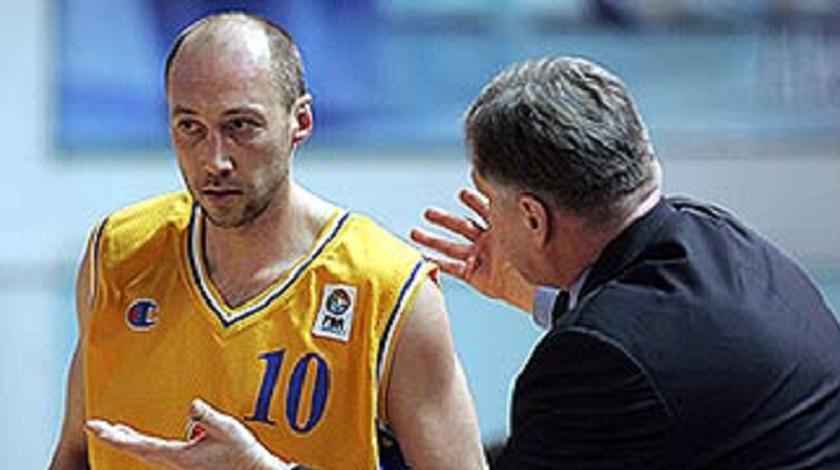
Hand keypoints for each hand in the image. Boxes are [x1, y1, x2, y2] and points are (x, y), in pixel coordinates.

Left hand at [85, 399, 293, 469]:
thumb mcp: (227, 429)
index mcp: (178, 456)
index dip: (114, 436)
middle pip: (137, 450)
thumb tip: (191, 404)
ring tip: (113, 430)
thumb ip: (207, 416)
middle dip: (115, 437)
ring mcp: (177, 466)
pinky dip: (141, 445)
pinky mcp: (184, 465)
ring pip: (144, 453)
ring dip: (128, 441)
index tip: (94, 427)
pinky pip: (155, 454)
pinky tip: (138, 441)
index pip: (139, 444)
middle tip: (95, 426)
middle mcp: (173, 464)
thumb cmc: (241, 454)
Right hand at [411, 188, 535, 311]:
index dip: (473, 201)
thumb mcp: (517, 221)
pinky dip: (437, 263)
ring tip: (414, 233)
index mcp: (502, 228)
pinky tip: (422, 257)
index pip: (484, 210)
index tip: (462, 194)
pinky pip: (452, 268)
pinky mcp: (475, 275)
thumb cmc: (530, 254)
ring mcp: (481, 258)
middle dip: (444, 220)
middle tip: (428, 213)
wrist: (535, 284)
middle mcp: (489, 242)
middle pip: (462, 226)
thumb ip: (501, 201)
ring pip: (451, 246)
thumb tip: (490, 179)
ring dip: (432, 240)